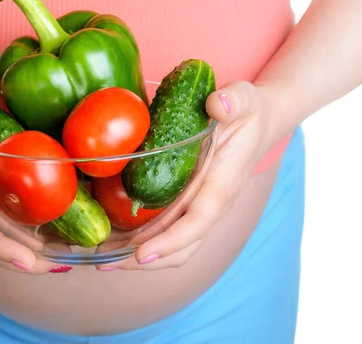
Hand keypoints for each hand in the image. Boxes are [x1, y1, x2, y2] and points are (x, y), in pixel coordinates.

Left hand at [97, 81, 279, 269]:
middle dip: (143, 260)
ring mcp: (201, 207)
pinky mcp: (191, 203)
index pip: (199, 221)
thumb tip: (217, 104)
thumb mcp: (244, 99)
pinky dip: (143, 241)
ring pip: (174, 246)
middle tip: (103, 263)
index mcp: (222, 183)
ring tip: (101, 258)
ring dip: (138, 256)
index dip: (171, 241)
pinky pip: (169, 231)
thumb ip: (233, 101)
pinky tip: (115, 238)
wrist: (260, 123)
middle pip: (182, 247)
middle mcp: (212, 203)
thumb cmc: (248, 112)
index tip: (142, 254)